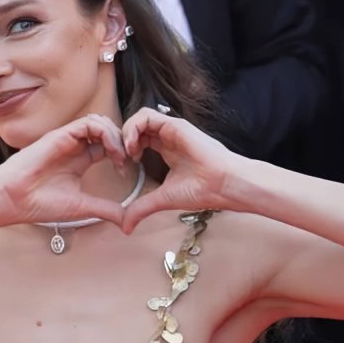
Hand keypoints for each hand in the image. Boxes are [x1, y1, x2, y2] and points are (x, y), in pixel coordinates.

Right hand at [0, 114, 132, 226]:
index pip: (106, 147)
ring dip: (115, 136)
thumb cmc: (41, 204)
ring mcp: (67, 140)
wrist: (15, 199)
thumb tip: (128, 223)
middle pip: (105, 132)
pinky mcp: (61, 135)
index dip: (121, 154)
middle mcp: (74, 147)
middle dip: (122, 142)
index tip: (125, 171)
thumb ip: (107, 210)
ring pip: (99, 123)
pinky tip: (110, 150)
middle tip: (128, 159)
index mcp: (78, 161)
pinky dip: (105, 133)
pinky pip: (89, 123)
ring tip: (120, 155)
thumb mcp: (84, 207)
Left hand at [117, 107, 245, 233]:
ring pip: (139, 118)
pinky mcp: (175, 125)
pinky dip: (133, 128)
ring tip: (127, 152)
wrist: (223, 184)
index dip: (125, 150)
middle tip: (120, 159)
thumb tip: (125, 227)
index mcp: (166, 149)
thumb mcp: (163, 200)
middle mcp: (168, 137)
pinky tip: (133, 147)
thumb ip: (141, 208)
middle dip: (121, 140)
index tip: (123, 168)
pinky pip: (146, 116)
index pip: (139, 139)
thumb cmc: (202, 191)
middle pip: (137, 127)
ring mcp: (171, 129)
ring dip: (126, 133)